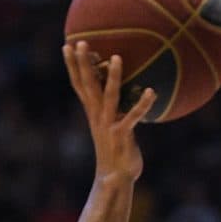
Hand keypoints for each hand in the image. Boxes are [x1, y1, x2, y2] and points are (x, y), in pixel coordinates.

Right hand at [65, 42, 156, 180]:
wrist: (115, 179)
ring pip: (109, 96)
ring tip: (117, 57)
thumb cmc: (115, 150)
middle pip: (88, 85)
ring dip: (113, 77)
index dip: (72, 66)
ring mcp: (109, 125)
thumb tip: (117, 90)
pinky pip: (133, 117)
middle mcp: (97, 115)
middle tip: (80, 42)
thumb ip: (112, 107)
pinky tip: (152, 92)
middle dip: (82, 63)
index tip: (68, 45)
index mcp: (92, 112)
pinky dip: (142, 105)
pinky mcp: (123, 135)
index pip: (79, 84)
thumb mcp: (109, 126)